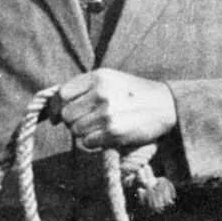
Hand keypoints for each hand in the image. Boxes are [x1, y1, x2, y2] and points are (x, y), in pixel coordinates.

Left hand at [55, 70, 177, 150]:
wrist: (167, 105)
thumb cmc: (134, 93)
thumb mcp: (110, 80)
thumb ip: (84, 89)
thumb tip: (54, 110)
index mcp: (98, 77)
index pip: (61, 94)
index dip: (56, 107)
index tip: (55, 117)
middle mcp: (101, 93)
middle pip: (66, 114)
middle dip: (72, 122)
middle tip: (87, 122)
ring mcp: (107, 113)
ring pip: (75, 130)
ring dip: (83, 133)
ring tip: (100, 128)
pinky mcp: (114, 131)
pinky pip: (87, 143)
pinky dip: (93, 143)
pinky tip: (106, 136)